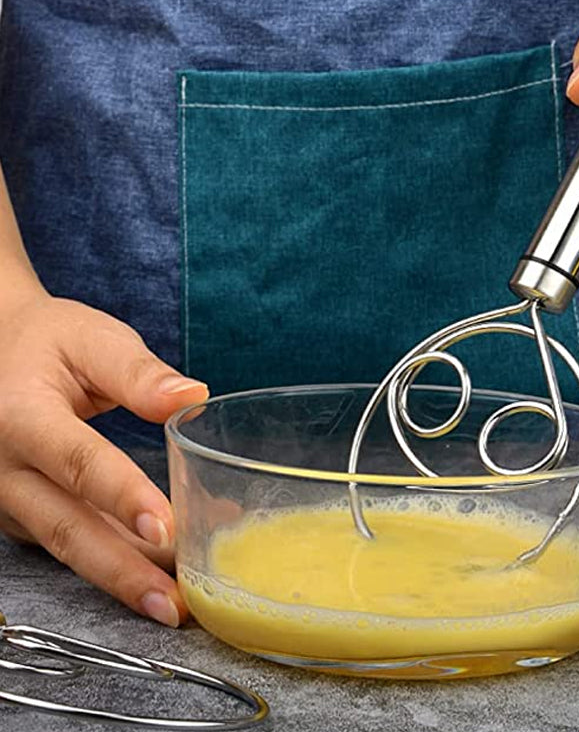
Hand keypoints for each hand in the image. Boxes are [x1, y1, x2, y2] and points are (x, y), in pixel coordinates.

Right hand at [0, 290, 207, 625]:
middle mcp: (6, 468)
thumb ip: (138, 373)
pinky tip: (162, 566)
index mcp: (22, 416)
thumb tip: (193, 396)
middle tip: (173, 603)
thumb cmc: (47, 342)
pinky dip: (116, 557)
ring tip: (175, 601)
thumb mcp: (89, 340)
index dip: (122, 496)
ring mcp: (8, 498)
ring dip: (123, 576)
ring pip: (69, 545)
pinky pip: (69, 541)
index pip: (77, 461)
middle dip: (123, 571)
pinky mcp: (21, 513)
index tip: (164, 528)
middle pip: (67, 527)